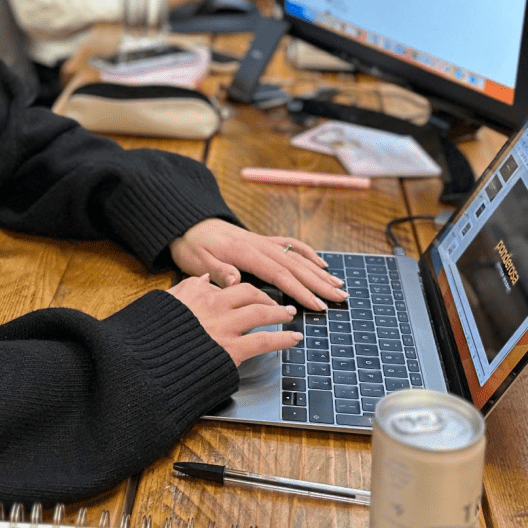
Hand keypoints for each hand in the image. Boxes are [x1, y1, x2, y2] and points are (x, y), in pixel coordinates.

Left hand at [168, 218, 347, 311]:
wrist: (187, 222)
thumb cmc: (191, 245)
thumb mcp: (196, 261)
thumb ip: (217, 271)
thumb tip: (234, 281)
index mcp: (245, 252)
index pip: (279, 274)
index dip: (299, 291)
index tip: (317, 305)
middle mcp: (258, 245)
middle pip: (295, 265)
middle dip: (319, 283)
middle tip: (340, 298)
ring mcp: (262, 241)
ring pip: (296, 256)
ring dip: (318, 271)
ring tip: (339, 285)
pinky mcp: (261, 240)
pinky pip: (289, 245)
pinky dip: (307, 252)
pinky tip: (320, 262)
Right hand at [168, 273, 301, 364]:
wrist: (151, 359)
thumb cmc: (156, 332)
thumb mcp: (168, 300)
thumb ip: (189, 288)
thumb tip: (205, 278)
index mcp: (199, 293)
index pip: (228, 286)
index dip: (244, 291)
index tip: (251, 296)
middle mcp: (215, 306)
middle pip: (249, 294)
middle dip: (266, 298)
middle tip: (278, 303)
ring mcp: (226, 327)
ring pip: (261, 313)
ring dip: (279, 313)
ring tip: (290, 315)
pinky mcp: (232, 350)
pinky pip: (264, 341)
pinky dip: (283, 338)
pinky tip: (294, 338)